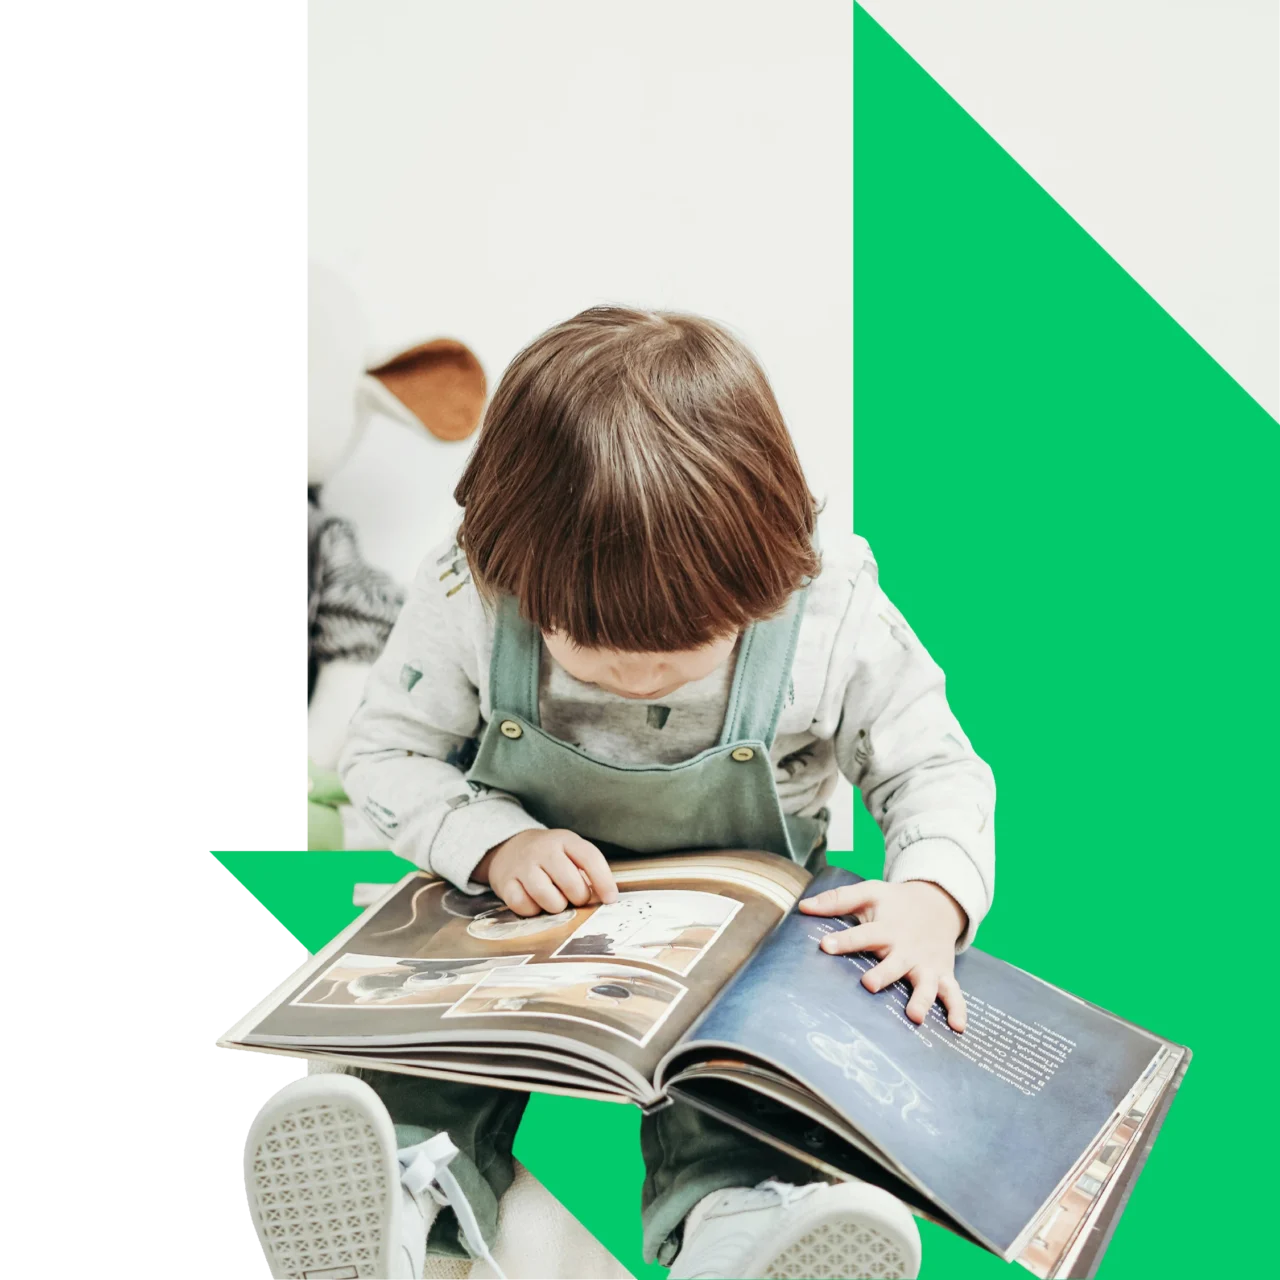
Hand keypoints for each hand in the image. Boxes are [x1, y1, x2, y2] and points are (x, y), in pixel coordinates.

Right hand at [473, 828, 619, 915]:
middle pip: (571, 883)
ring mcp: (522, 866)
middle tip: (574, 897)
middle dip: (578, 898)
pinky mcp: (505, 882)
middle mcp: (543, 850)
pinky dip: (532, 910)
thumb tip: (606, 898)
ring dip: (556, 906)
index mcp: (564, 840)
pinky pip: (524, 906)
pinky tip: (533, 901)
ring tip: (554, 899)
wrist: (507, 848)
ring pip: (548, 899)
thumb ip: (586, 870)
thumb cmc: (548, 856)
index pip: (590, 858)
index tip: (611, 899)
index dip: (604, 881)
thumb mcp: (569, 851)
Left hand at [799, 879, 968, 1030]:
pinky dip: (958, 1009)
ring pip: (926, 983)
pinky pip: (954, 993)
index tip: (825, 946)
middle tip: (870, 984)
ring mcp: (926, 963)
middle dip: (884, 974)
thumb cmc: (896, 902)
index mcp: (886, 928)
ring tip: (915, 1015)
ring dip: (922, 998)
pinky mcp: (943, 973)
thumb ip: (837, 900)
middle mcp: (907, 948)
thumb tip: (803, 907)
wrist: (938, 902)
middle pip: (894, 963)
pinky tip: (958, 1027)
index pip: (862, 934)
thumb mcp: (869, 892)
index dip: (844, 940)